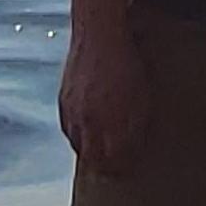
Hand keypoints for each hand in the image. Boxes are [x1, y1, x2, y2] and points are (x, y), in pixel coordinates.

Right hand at [58, 22, 151, 172]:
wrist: (99, 35)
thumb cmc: (126, 63)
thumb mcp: (142, 96)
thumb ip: (137, 125)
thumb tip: (133, 147)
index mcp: (114, 121)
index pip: (115, 160)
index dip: (121, 168)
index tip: (127, 170)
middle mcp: (90, 121)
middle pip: (93, 159)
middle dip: (103, 167)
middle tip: (112, 169)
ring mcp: (74, 112)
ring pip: (78, 145)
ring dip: (89, 153)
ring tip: (99, 154)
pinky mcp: (63, 101)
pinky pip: (68, 128)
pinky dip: (77, 136)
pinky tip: (85, 133)